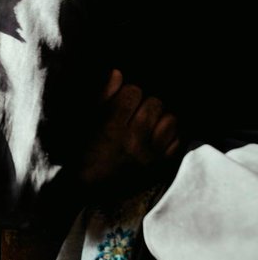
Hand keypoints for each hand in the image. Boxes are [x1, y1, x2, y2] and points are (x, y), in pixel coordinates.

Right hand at [79, 69, 179, 185]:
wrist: (87, 187)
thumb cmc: (81, 149)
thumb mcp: (86, 121)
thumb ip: (104, 97)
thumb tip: (118, 72)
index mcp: (112, 128)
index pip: (133, 92)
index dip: (128, 91)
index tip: (122, 98)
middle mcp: (135, 140)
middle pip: (155, 103)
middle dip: (145, 101)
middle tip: (135, 109)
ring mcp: (150, 155)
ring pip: (171, 120)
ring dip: (161, 115)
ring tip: (148, 120)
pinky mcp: (159, 166)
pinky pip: (177, 140)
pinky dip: (170, 133)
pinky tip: (157, 133)